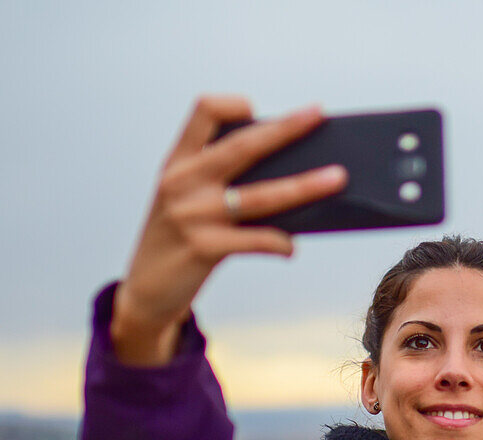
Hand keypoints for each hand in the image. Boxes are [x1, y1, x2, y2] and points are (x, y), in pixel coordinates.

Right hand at [111, 95, 348, 365]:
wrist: (145, 292)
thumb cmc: (178, 241)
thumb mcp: (186, 200)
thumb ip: (222, 182)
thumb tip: (292, 173)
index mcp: (178, 162)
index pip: (203, 112)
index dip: (233, 105)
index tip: (257, 110)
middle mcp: (182, 182)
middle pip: (244, 146)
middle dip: (286, 128)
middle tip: (318, 115)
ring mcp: (192, 215)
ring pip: (261, 195)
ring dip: (305, 186)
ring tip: (337, 178)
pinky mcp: (203, 248)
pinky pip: (256, 240)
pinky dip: (280, 243)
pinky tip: (291, 248)